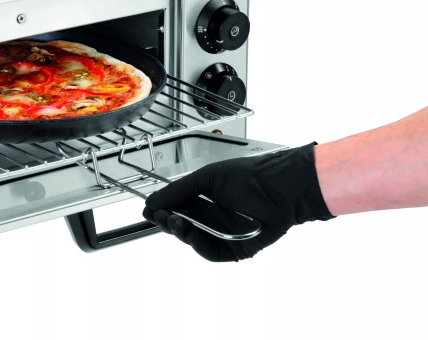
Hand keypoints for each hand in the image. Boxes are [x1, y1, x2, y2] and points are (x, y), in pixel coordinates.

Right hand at [142, 143, 333, 260]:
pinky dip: (200, 246)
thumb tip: (152, 201)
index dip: (161, 210)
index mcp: (202, 199)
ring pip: (193, 240)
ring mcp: (222, 233)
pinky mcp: (235, 248)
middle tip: (161, 216)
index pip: (175, 208)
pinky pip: (212, 252)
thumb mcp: (206, 178)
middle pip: (181, 226)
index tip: (148, 210)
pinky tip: (193, 236)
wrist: (279, 186)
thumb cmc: (249, 175)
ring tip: (176, 223)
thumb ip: (178, 190)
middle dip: (167, 222)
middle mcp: (211, 217)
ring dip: (181, 234)